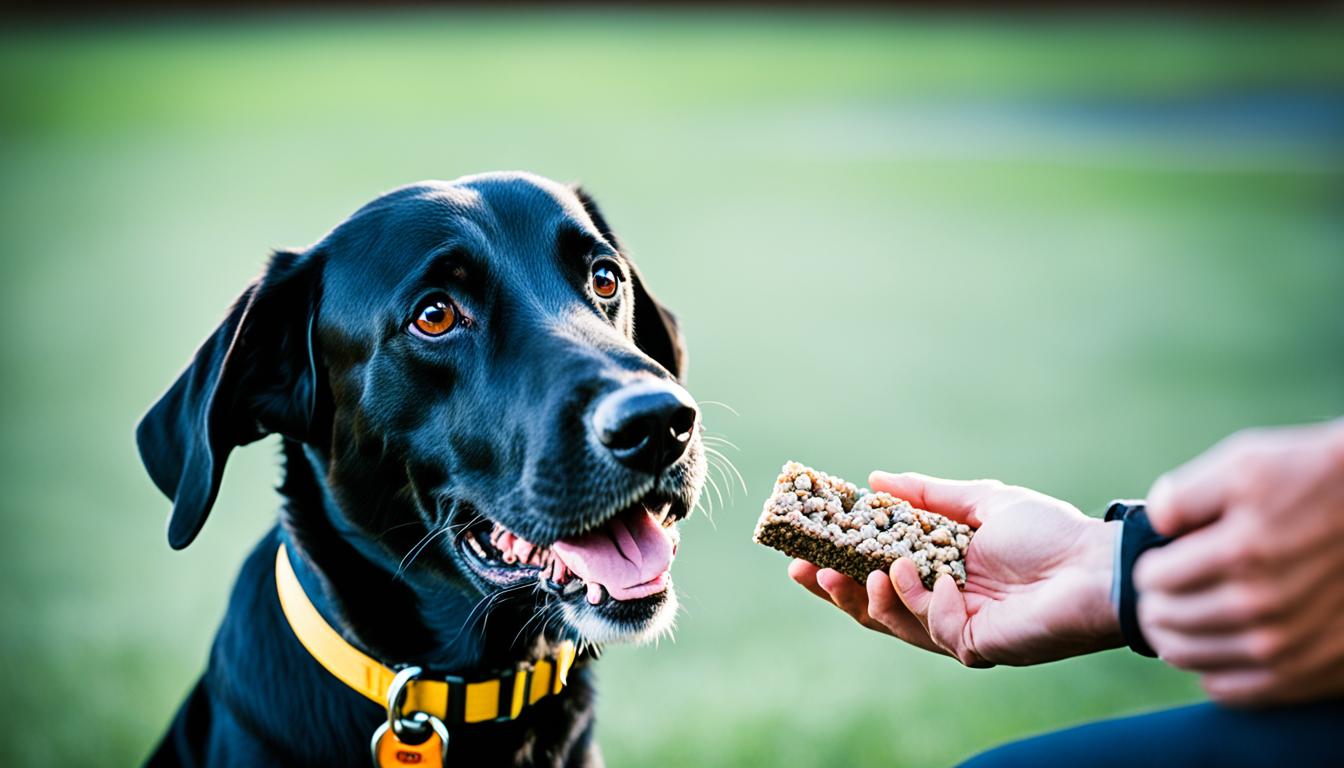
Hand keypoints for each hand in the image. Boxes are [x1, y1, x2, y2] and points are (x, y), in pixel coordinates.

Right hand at [790, 472, 1120, 665]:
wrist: (1096, 566)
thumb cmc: (1049, 534)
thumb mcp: (980, 502)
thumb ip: (927, 494)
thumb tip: (874, 478)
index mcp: (937, 570)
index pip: (874, 574)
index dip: (836, 566)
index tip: (801, 549)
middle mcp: (940, 603)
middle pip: (871, 607)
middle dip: (834, 590)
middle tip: (805, 568)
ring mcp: (955, 628)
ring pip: (892, 624)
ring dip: (874, 597)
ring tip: (873, 571)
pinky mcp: (974, 646)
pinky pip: (934, 630)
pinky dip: (927, 602)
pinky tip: (937, 580)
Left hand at [1135, 419, 1343, 705]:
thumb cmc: (1310, 479)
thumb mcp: (1244, 464)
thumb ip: (1185, 494)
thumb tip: (1152, 523)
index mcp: (1240, 553)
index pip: (1153, 580)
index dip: (1149, 569)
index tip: (1159, 563)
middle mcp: (1262, 604)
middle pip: (1168, 621)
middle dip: (1154, 605)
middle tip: (1159, 594)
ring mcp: (1287, 642)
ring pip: (1193, 658)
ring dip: (1174, 639)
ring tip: (1177, 620)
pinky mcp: (1310, 667)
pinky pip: (1237, 691)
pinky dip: (1214, 674)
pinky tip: (1215, 648)